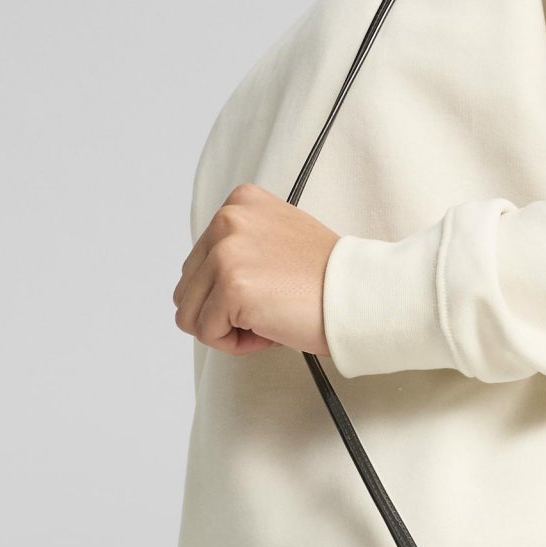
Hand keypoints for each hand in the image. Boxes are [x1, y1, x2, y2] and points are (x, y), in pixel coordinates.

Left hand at [174, 182, 337, 357]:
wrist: (358, 295)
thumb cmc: (325, 277)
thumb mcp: (277, 237)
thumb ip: (239, 245)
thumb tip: (203, 280)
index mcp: (240, 202)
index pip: (197, 263)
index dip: (229, 288)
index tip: (270, 286)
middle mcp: (228, 220)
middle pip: (187, 288)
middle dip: (223, 310)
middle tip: (270, 305)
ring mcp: (227, 252)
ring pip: (189, 314)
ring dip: (227, 328)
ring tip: (268, 316)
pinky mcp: (231, 286)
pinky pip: (207, 334)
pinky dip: (236, 343)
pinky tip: (269, 328)